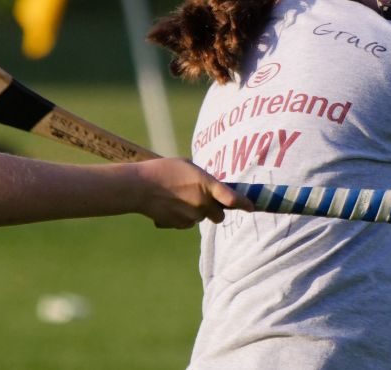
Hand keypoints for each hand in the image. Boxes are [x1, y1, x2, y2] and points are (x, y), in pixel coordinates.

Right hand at [133, 158, 251, 228]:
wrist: (139, 187)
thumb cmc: (163, 170)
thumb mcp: (188, 165)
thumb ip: (203, 178)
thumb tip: (212, 187)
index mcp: (206, 184)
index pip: (232, 198)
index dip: (245, 204)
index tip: (252, 207)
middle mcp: (202, 202)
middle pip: (219, 215)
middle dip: (215, 211)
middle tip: (204, 202)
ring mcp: (191, 216)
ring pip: (201, 218)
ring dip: (196, 212)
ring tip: (178, 198)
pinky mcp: (179, 225)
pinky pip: (187, 223)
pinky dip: (182, 217)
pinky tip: (169, 206)